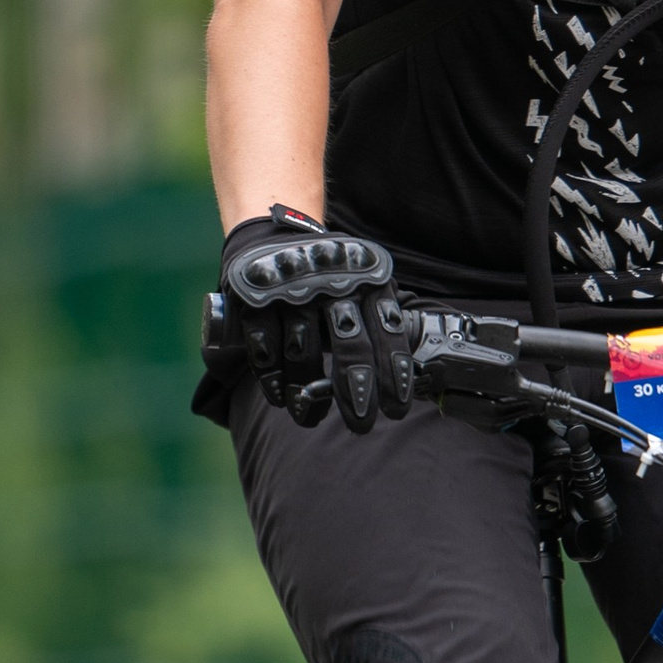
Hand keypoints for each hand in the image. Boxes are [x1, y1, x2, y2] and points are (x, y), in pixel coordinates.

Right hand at [207, 207, 415, 432]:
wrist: (275, 238)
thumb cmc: (331, 277)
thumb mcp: (365, 285)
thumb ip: (381, 322)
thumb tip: (408, 379)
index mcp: (367, 281)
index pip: (387, 332)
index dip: (393, 373)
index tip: (397, 409)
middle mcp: (333, 284)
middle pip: (349, 345)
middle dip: (357, 391)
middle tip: (361, 425)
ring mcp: (291, 290)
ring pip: (304, 352)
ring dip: (307, 391)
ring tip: (311, 415)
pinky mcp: (254, 299)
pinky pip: (264, 347)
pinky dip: (272, 377)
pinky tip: (280, 397)